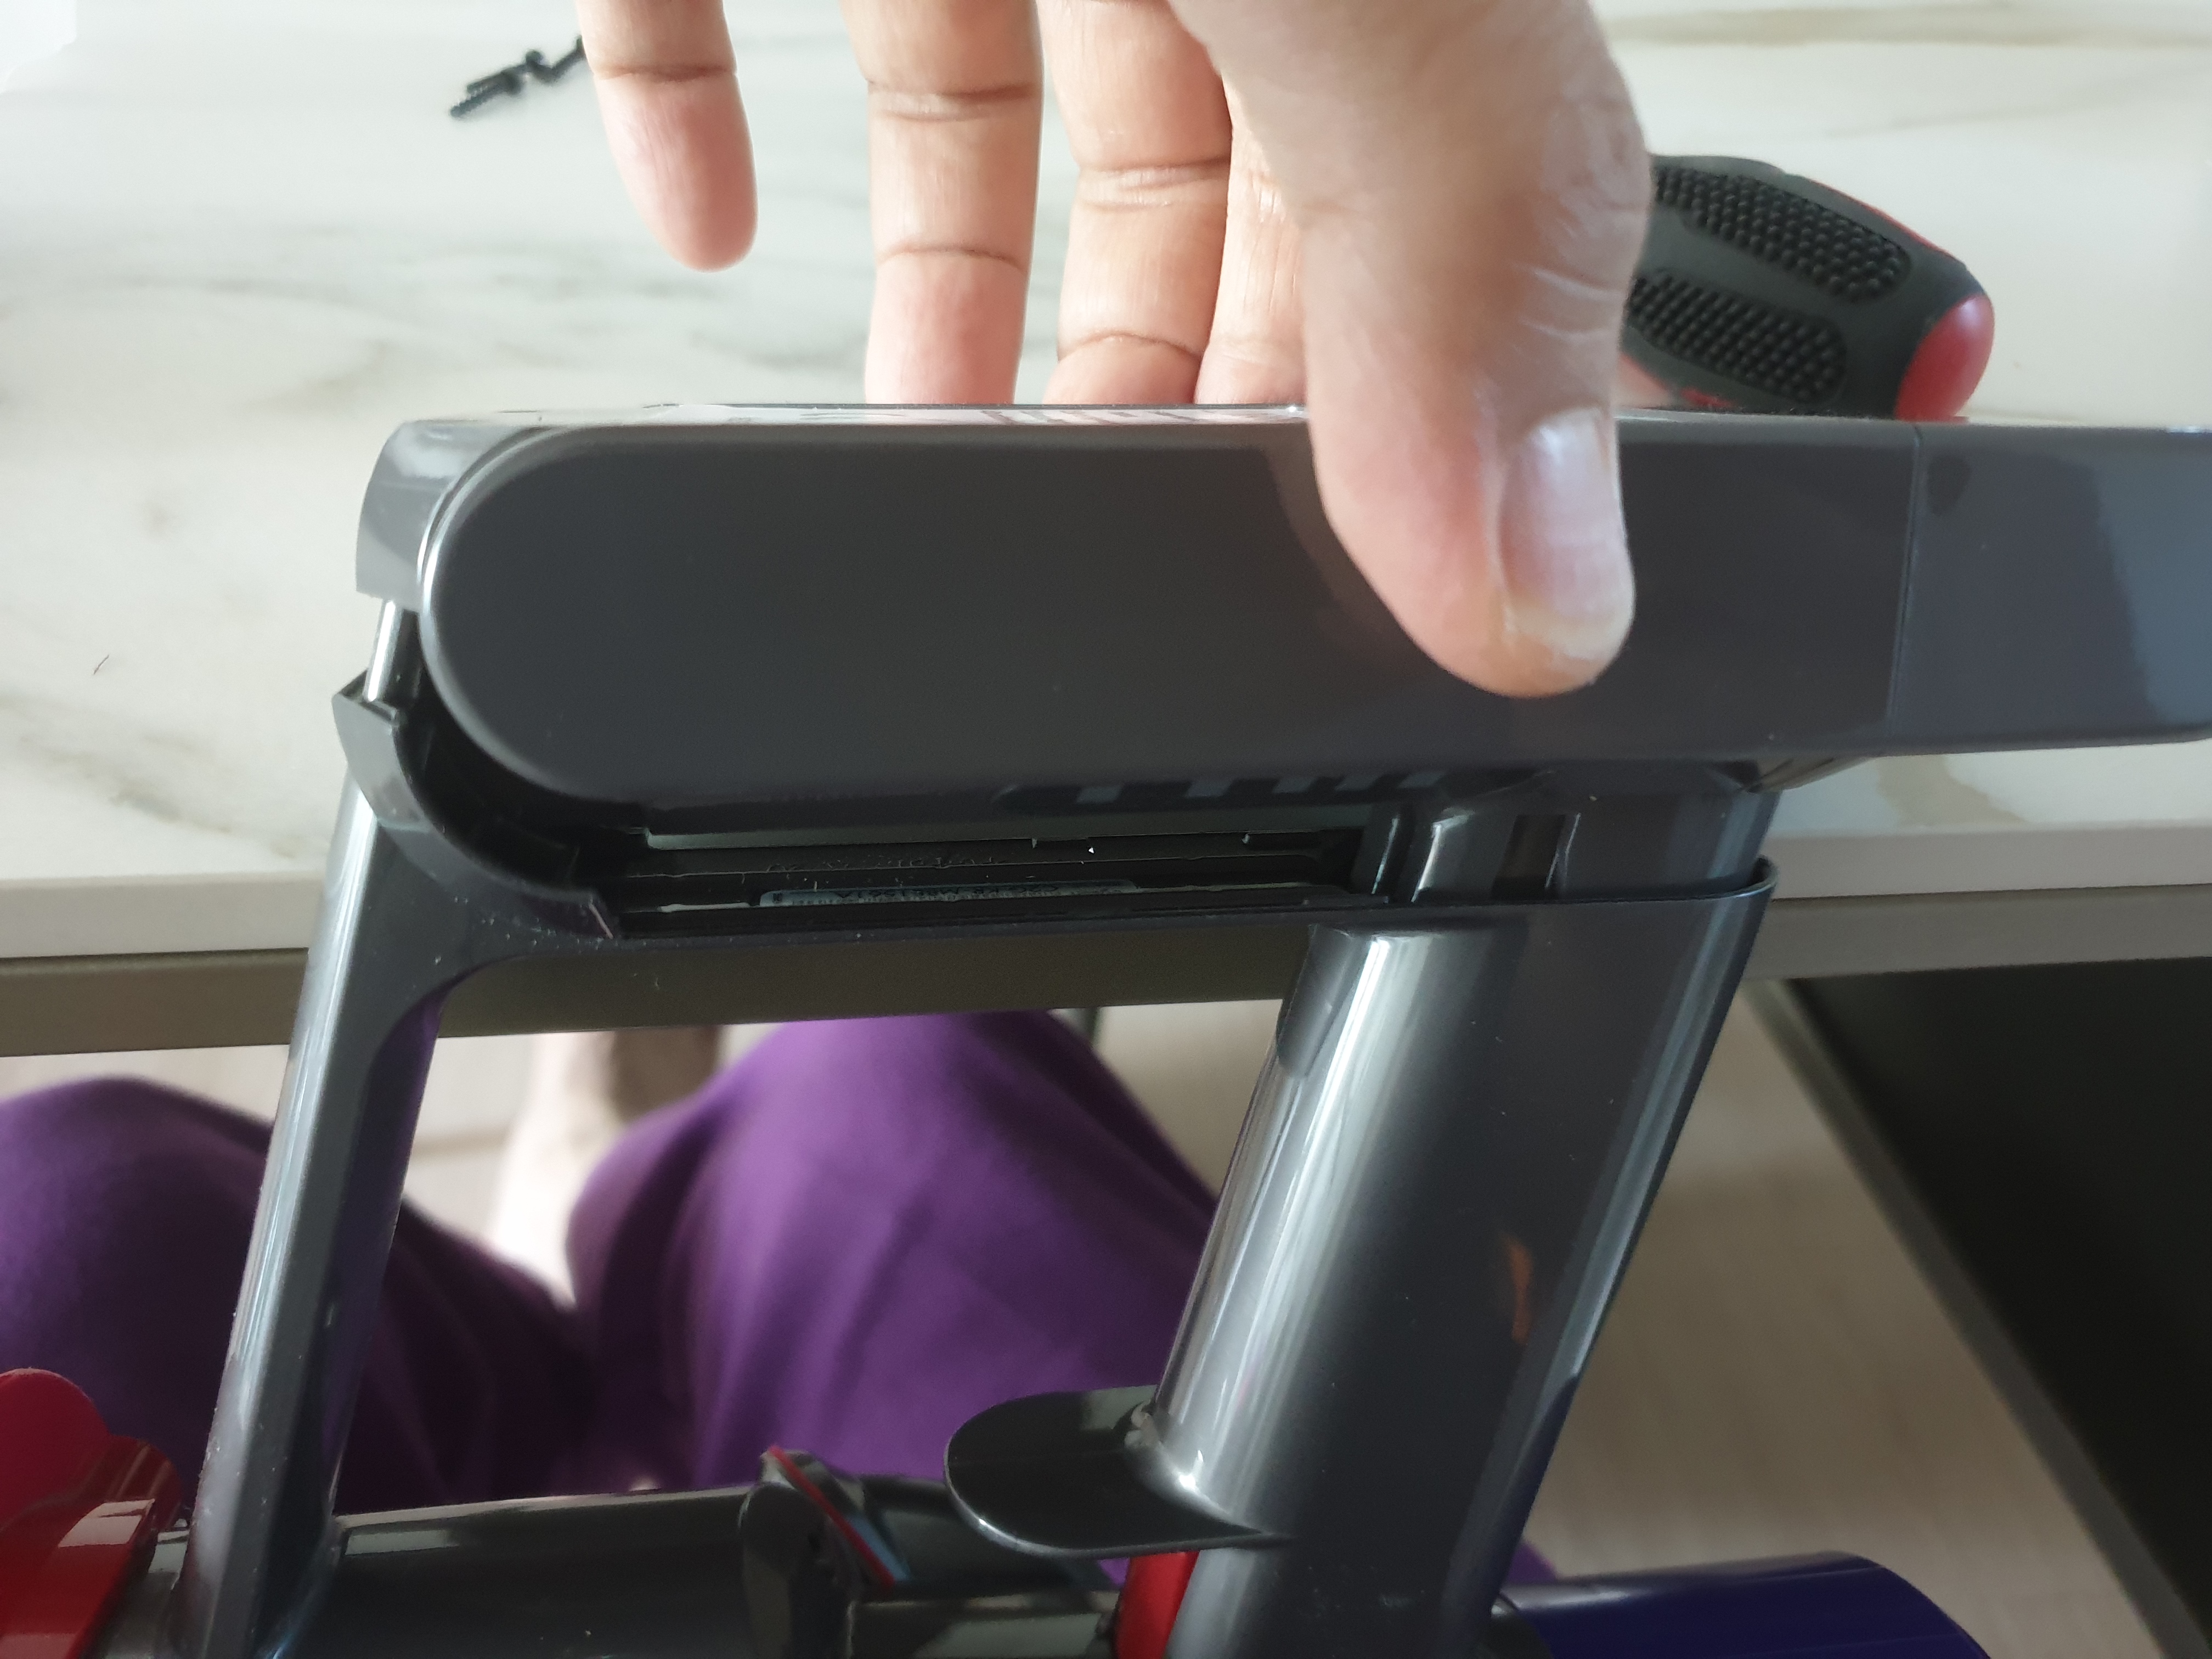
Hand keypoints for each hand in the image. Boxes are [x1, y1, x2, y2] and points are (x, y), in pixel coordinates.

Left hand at [576, 0, 1649, 695]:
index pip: (1440, 228)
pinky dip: (700, 118)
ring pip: (969, 112)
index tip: (1332, 576)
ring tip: (914, 462)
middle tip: (1111, 555)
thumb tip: (1536, 576)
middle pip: (1200, 190)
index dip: (1389, 411)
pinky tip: (698, 223)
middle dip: (1154, 386)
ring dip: (943, 302)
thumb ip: (1455, 238)